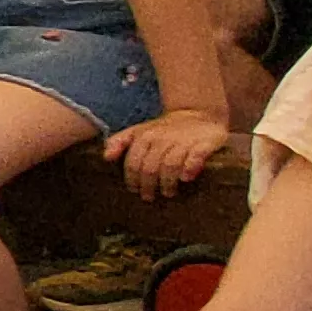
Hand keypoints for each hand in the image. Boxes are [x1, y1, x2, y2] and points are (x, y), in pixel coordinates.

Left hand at [106, 108, 230, 197]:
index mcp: (145, 136)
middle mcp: (163, 138)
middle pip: (150, 167)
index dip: (132, 179)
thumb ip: (120, 141)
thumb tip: (106, 157)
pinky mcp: (205, 143)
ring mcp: (184, 140)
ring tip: (167, 192)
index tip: (135, 191)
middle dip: (148, 185)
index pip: (134, 162)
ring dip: (167, 182)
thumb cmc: (164, 129)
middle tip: (149, 197)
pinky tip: (186, 178)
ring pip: (170, 164)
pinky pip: (196, 156)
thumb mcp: (139, 131)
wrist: (198, 113)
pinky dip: (190, 167)